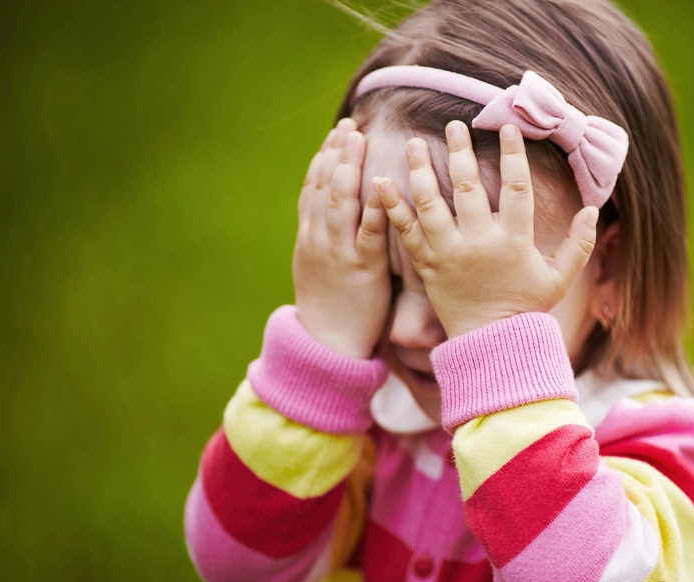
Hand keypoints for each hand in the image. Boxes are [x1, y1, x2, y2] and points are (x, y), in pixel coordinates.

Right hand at [293, 118, 390, 358]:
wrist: (327, 344)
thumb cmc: (331, 304)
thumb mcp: (319, 266)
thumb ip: (327, 237)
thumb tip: (337, 213)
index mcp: (309, 237)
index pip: (313, 188)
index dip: (324, 157)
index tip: (337, 132)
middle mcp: (319, 239)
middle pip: (324, 186)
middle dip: (337, 152)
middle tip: (351, 125)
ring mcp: (338, 252)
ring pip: (340, 201)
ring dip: (349, 167)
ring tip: (359, 140)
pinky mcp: (361, 269)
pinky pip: (369, 232)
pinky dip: (376, 206)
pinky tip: (385, 185)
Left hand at [374, 121, 598, 337]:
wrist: (490, 344)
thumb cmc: (526, 309)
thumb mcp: (560, 279)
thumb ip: (578, 244)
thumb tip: (593, 209)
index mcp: (514, 242)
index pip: (517, 188)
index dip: (514, 155)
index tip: (508, 128)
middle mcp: (479, 242)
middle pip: (468, 186)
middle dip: (460, 151)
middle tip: (454, 125)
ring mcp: (449, 253)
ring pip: (431, 202)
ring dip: (421, 169)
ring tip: (413, 143)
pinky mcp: (427, 265)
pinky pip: (406, 232)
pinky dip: (391, 207)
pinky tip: (380, 183)